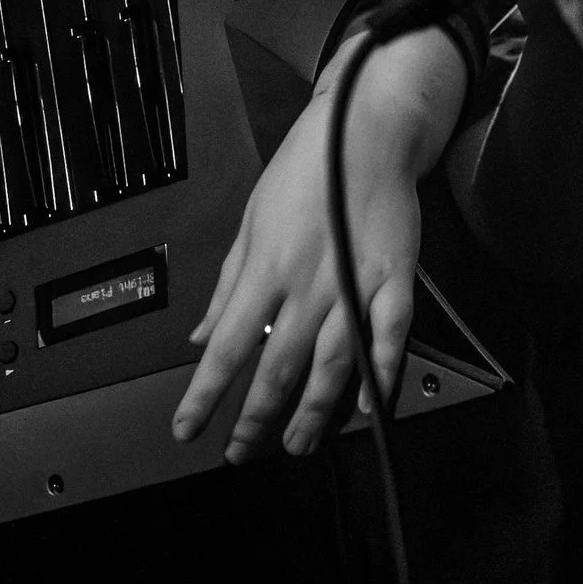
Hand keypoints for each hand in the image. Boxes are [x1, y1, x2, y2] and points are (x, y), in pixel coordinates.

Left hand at [174, 30, 460, 462]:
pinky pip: (390, 339)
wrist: (363, 131)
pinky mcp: (394, 280)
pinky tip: (370, 410)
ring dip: (313, 413)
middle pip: (277, 368)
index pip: (225, 348)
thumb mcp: (248, 222)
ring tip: (299, 445)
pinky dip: (382, 378)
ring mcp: (353, 285)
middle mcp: (306, 284)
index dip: (204, 396)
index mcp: (264, 269)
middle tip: (243, 452)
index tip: (188, 429)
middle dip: (257, 419)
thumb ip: (227, 288)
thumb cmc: (304, 172)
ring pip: (332, 365)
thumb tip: (200, 337)